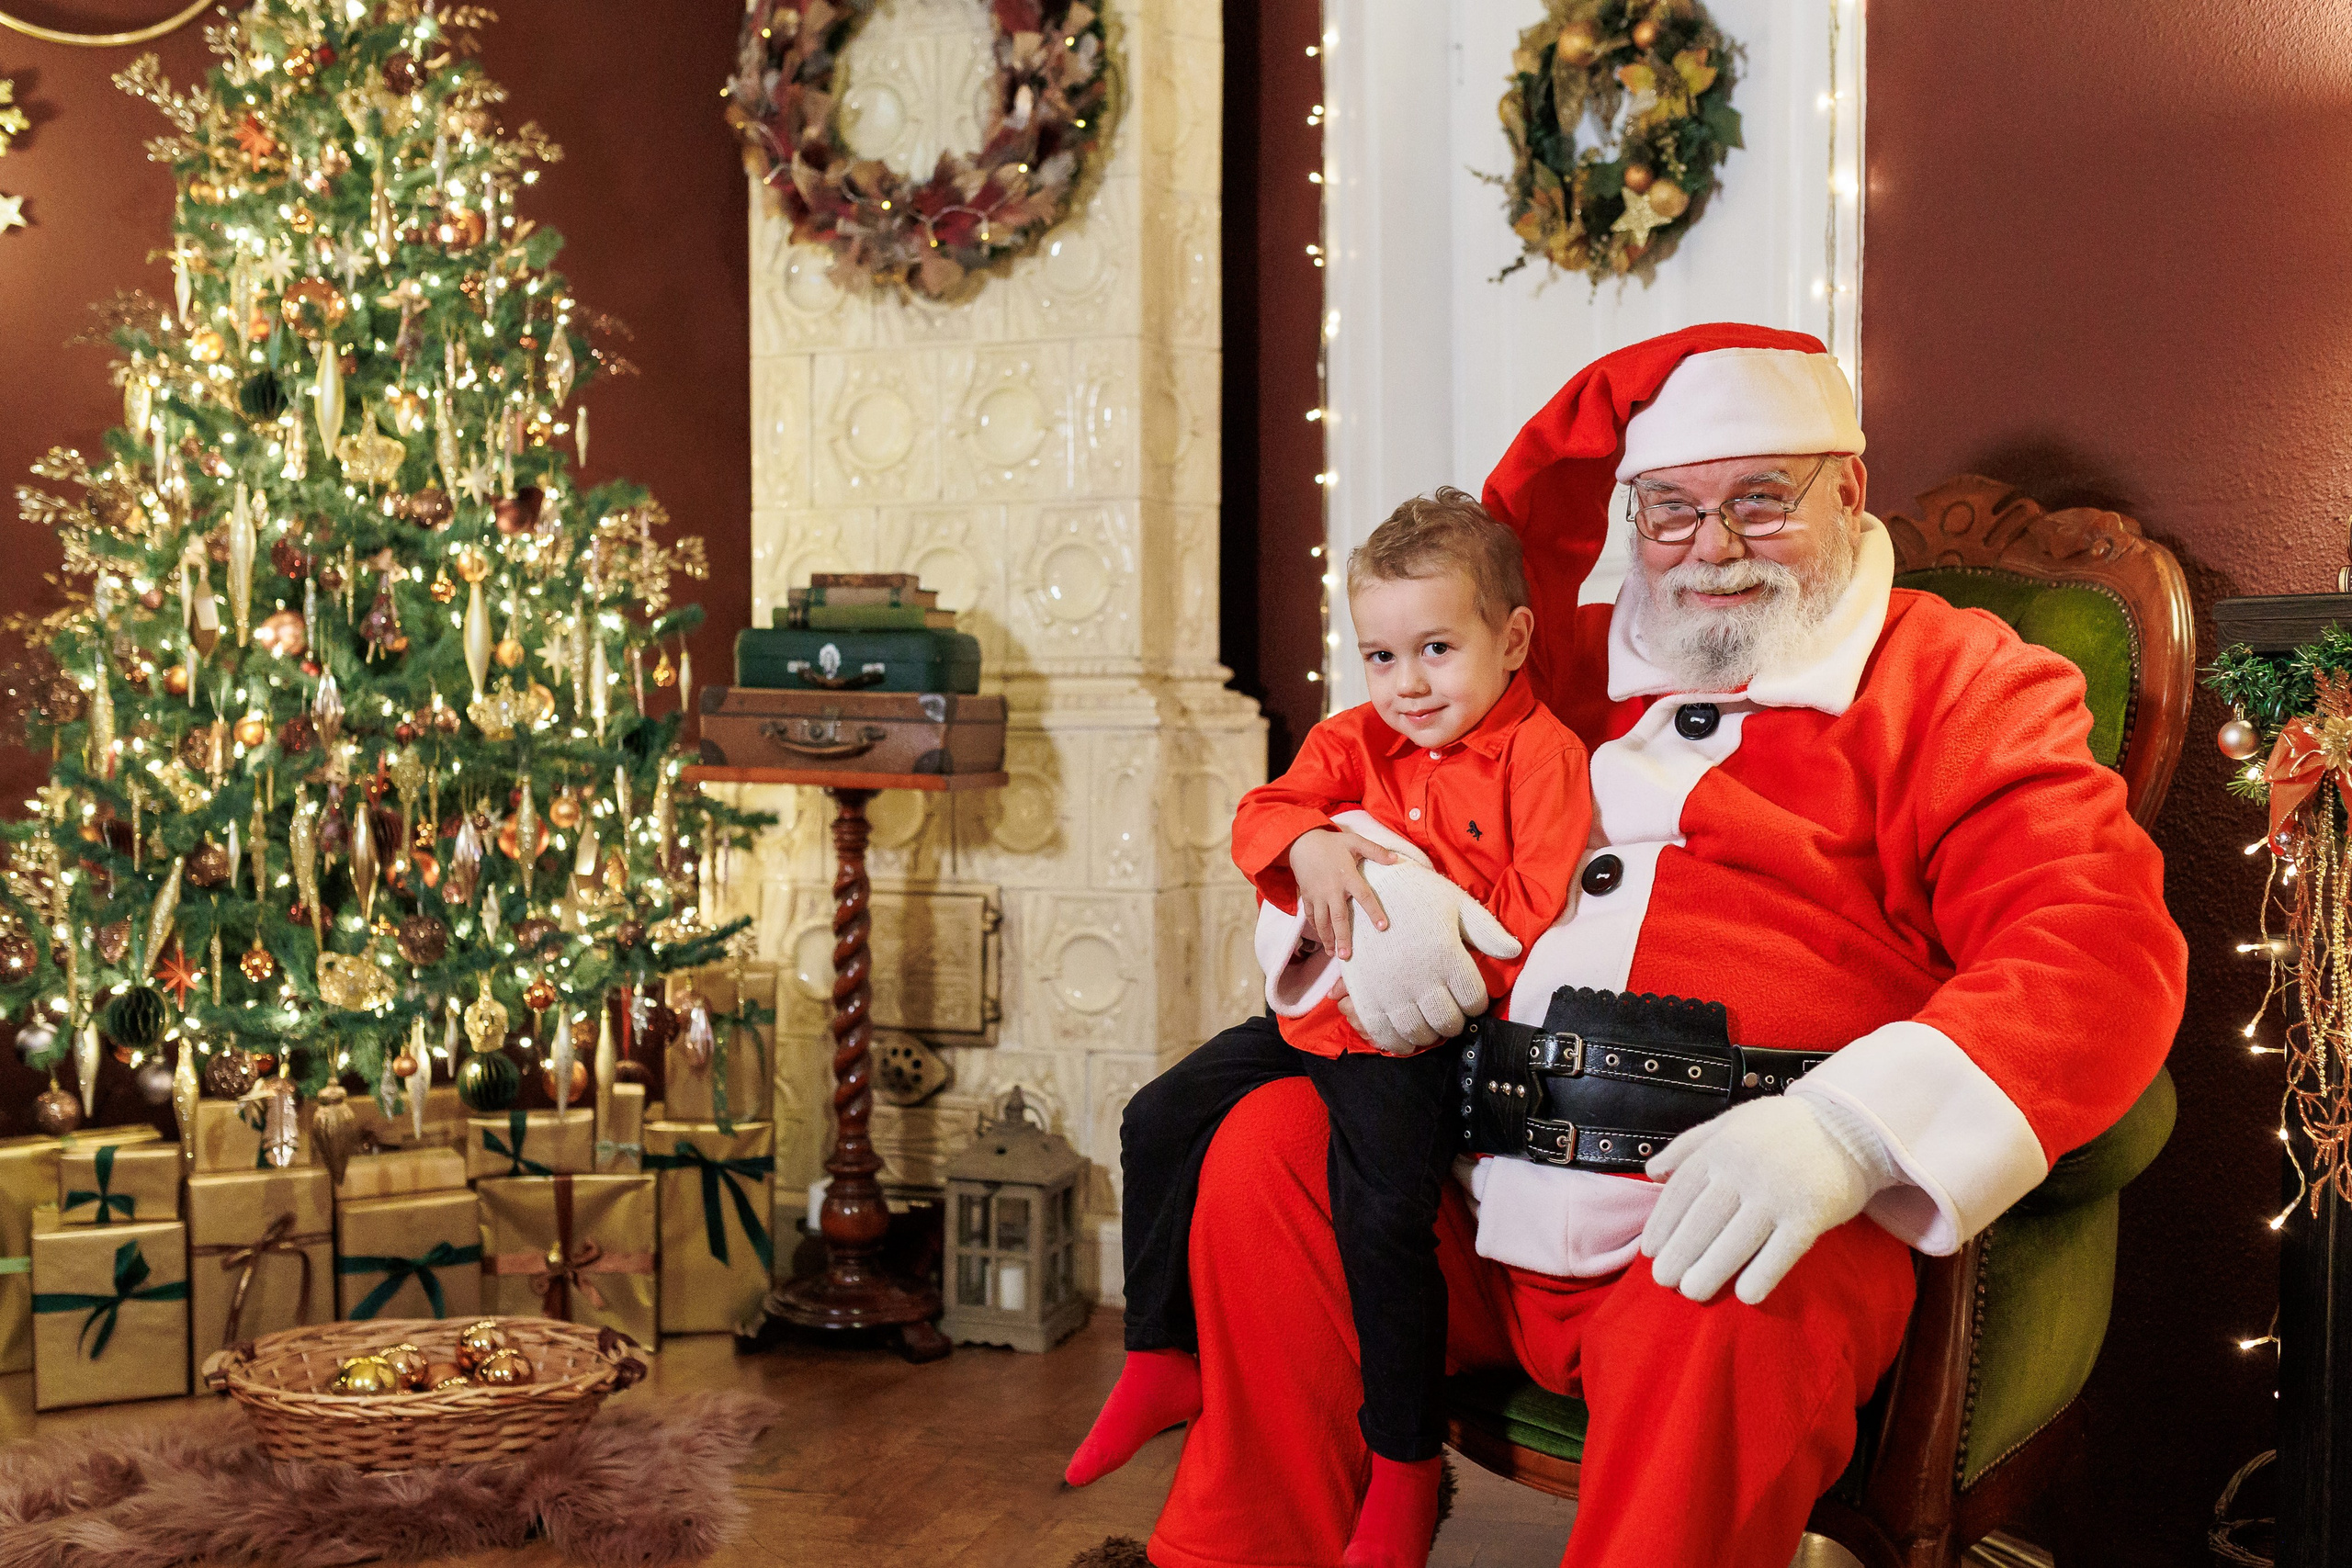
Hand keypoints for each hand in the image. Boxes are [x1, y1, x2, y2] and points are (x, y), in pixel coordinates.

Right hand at [1285, 827, 1398, 959]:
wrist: (1301, 842)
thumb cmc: (1331, 843)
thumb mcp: (1355, 841)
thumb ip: (1376, 851)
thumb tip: (1396, 859)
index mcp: (1347, 876)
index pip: (1364, 896)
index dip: (1374, 912)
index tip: (1383, 927)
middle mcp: (1331, 889)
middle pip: (1338, 917)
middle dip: (1342, 937)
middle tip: (1346, 955)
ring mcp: (1317, 894)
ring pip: (1322, 921)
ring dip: (1327, 938)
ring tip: (1334, 954)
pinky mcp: (1307, 896)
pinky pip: (1311, 916)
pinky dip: (1316, 929)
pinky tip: (1323, 940)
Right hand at [1337, 859, 1521, 1052]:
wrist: (1368, 885)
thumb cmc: (1417, 894)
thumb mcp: (1457, 904)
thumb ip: (1488, 931)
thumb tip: (1515, 951)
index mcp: (1446, 954)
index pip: (1474, 1000)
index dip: (1477, 1004)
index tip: (1471, 999)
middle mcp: (1420, 976)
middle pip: (1448, 1021)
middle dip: (1455, 1022)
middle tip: (1452, 1013)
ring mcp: (1390, 988)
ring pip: (1419, 1032)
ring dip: (1430, 1034)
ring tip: (1431, 1023)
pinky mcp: (1366, 995)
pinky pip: (1384, 1033)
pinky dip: (1398, 1044)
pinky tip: (1406, 1040)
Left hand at [1638, 1096, 1895, 1304]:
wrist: (1852, 1122)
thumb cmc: (1783, 1126)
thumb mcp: (1730, 1121)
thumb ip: (1689, 1144)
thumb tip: (1651, 1170)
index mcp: (1721, 1147)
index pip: (1680, 1191)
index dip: (1662, 1223)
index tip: (1649, 1250)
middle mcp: (1743, 1169)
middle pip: (1702, 1220)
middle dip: (1679, 1253)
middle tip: (1662, 1280)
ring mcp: (1778, 1192)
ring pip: (1736, 1240)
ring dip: (1710, 1270)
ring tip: (1691, 1292)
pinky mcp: (1811, 1213)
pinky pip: (1782, 1251)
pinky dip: (1762, 1275)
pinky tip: (1745, 1296)